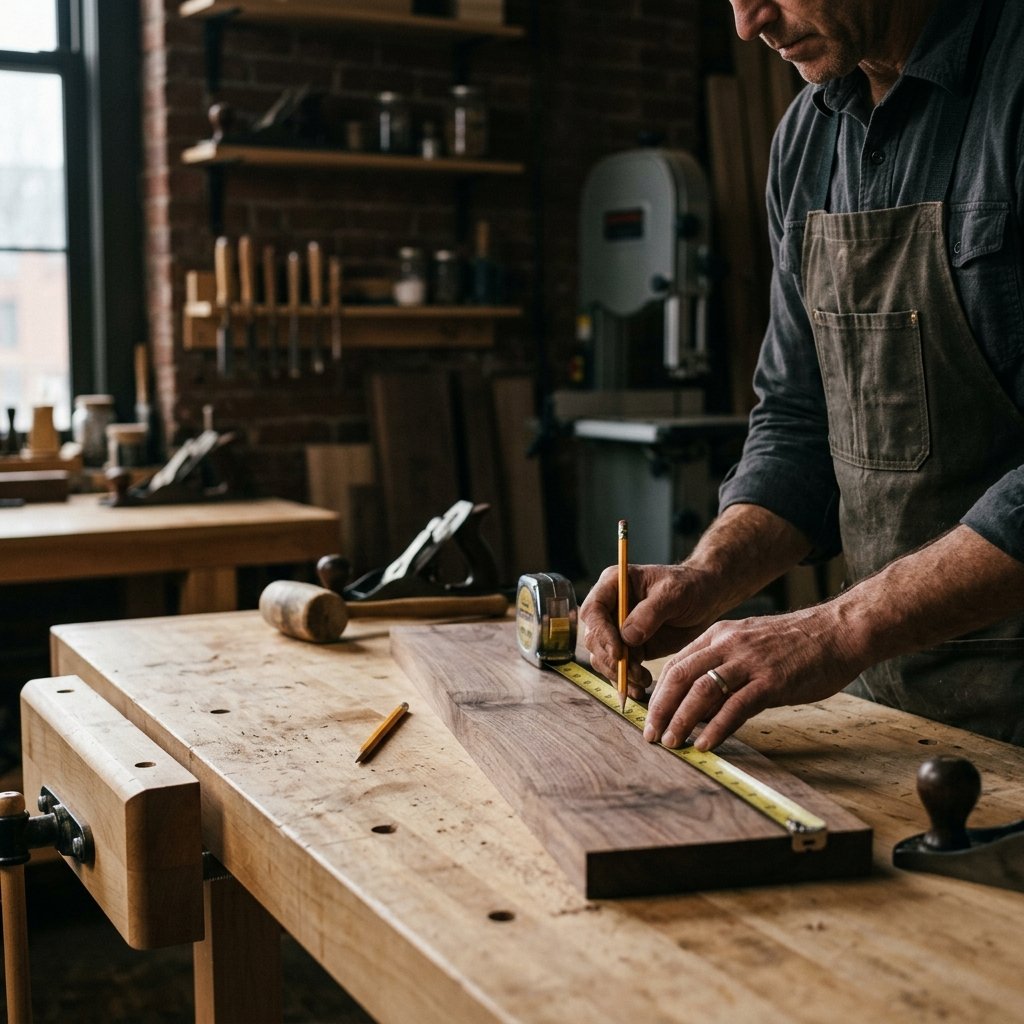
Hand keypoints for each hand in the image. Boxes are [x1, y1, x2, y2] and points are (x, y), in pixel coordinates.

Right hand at [579, 562, 723, 697]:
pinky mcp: (629, 648)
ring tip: (643, 680)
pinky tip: (639, 690)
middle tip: (633, 672)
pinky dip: (626, 682)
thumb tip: (627, 637)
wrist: (706, 598)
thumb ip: (650, 613)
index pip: (594, 610)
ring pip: (603, 657)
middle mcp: (610, 607)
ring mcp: (617, 629)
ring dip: (619, 673)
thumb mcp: (673, 593)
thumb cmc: (689, 586)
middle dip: (611, 659)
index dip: (601, 633)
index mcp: (614, 584)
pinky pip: (619, 668)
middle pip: (594, 638)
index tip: (618, 652)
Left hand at [643, 602, 868, 749]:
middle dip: (660, 709)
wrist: (838, 632)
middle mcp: (728, 645)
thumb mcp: (749, 645)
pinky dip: (716, 728)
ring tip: (672, 743)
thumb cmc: (796, 643)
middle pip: (679, 677)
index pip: (675, 664)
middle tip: (650, 735)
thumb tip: (700, 704)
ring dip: (682, 721)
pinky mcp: (771, 681)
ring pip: (701, 692)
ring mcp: (749, 662)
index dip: (658, 692)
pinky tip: (706, 744)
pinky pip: (735, 707)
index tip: (647, 715)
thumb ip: (723, 668)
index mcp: (718, 635)